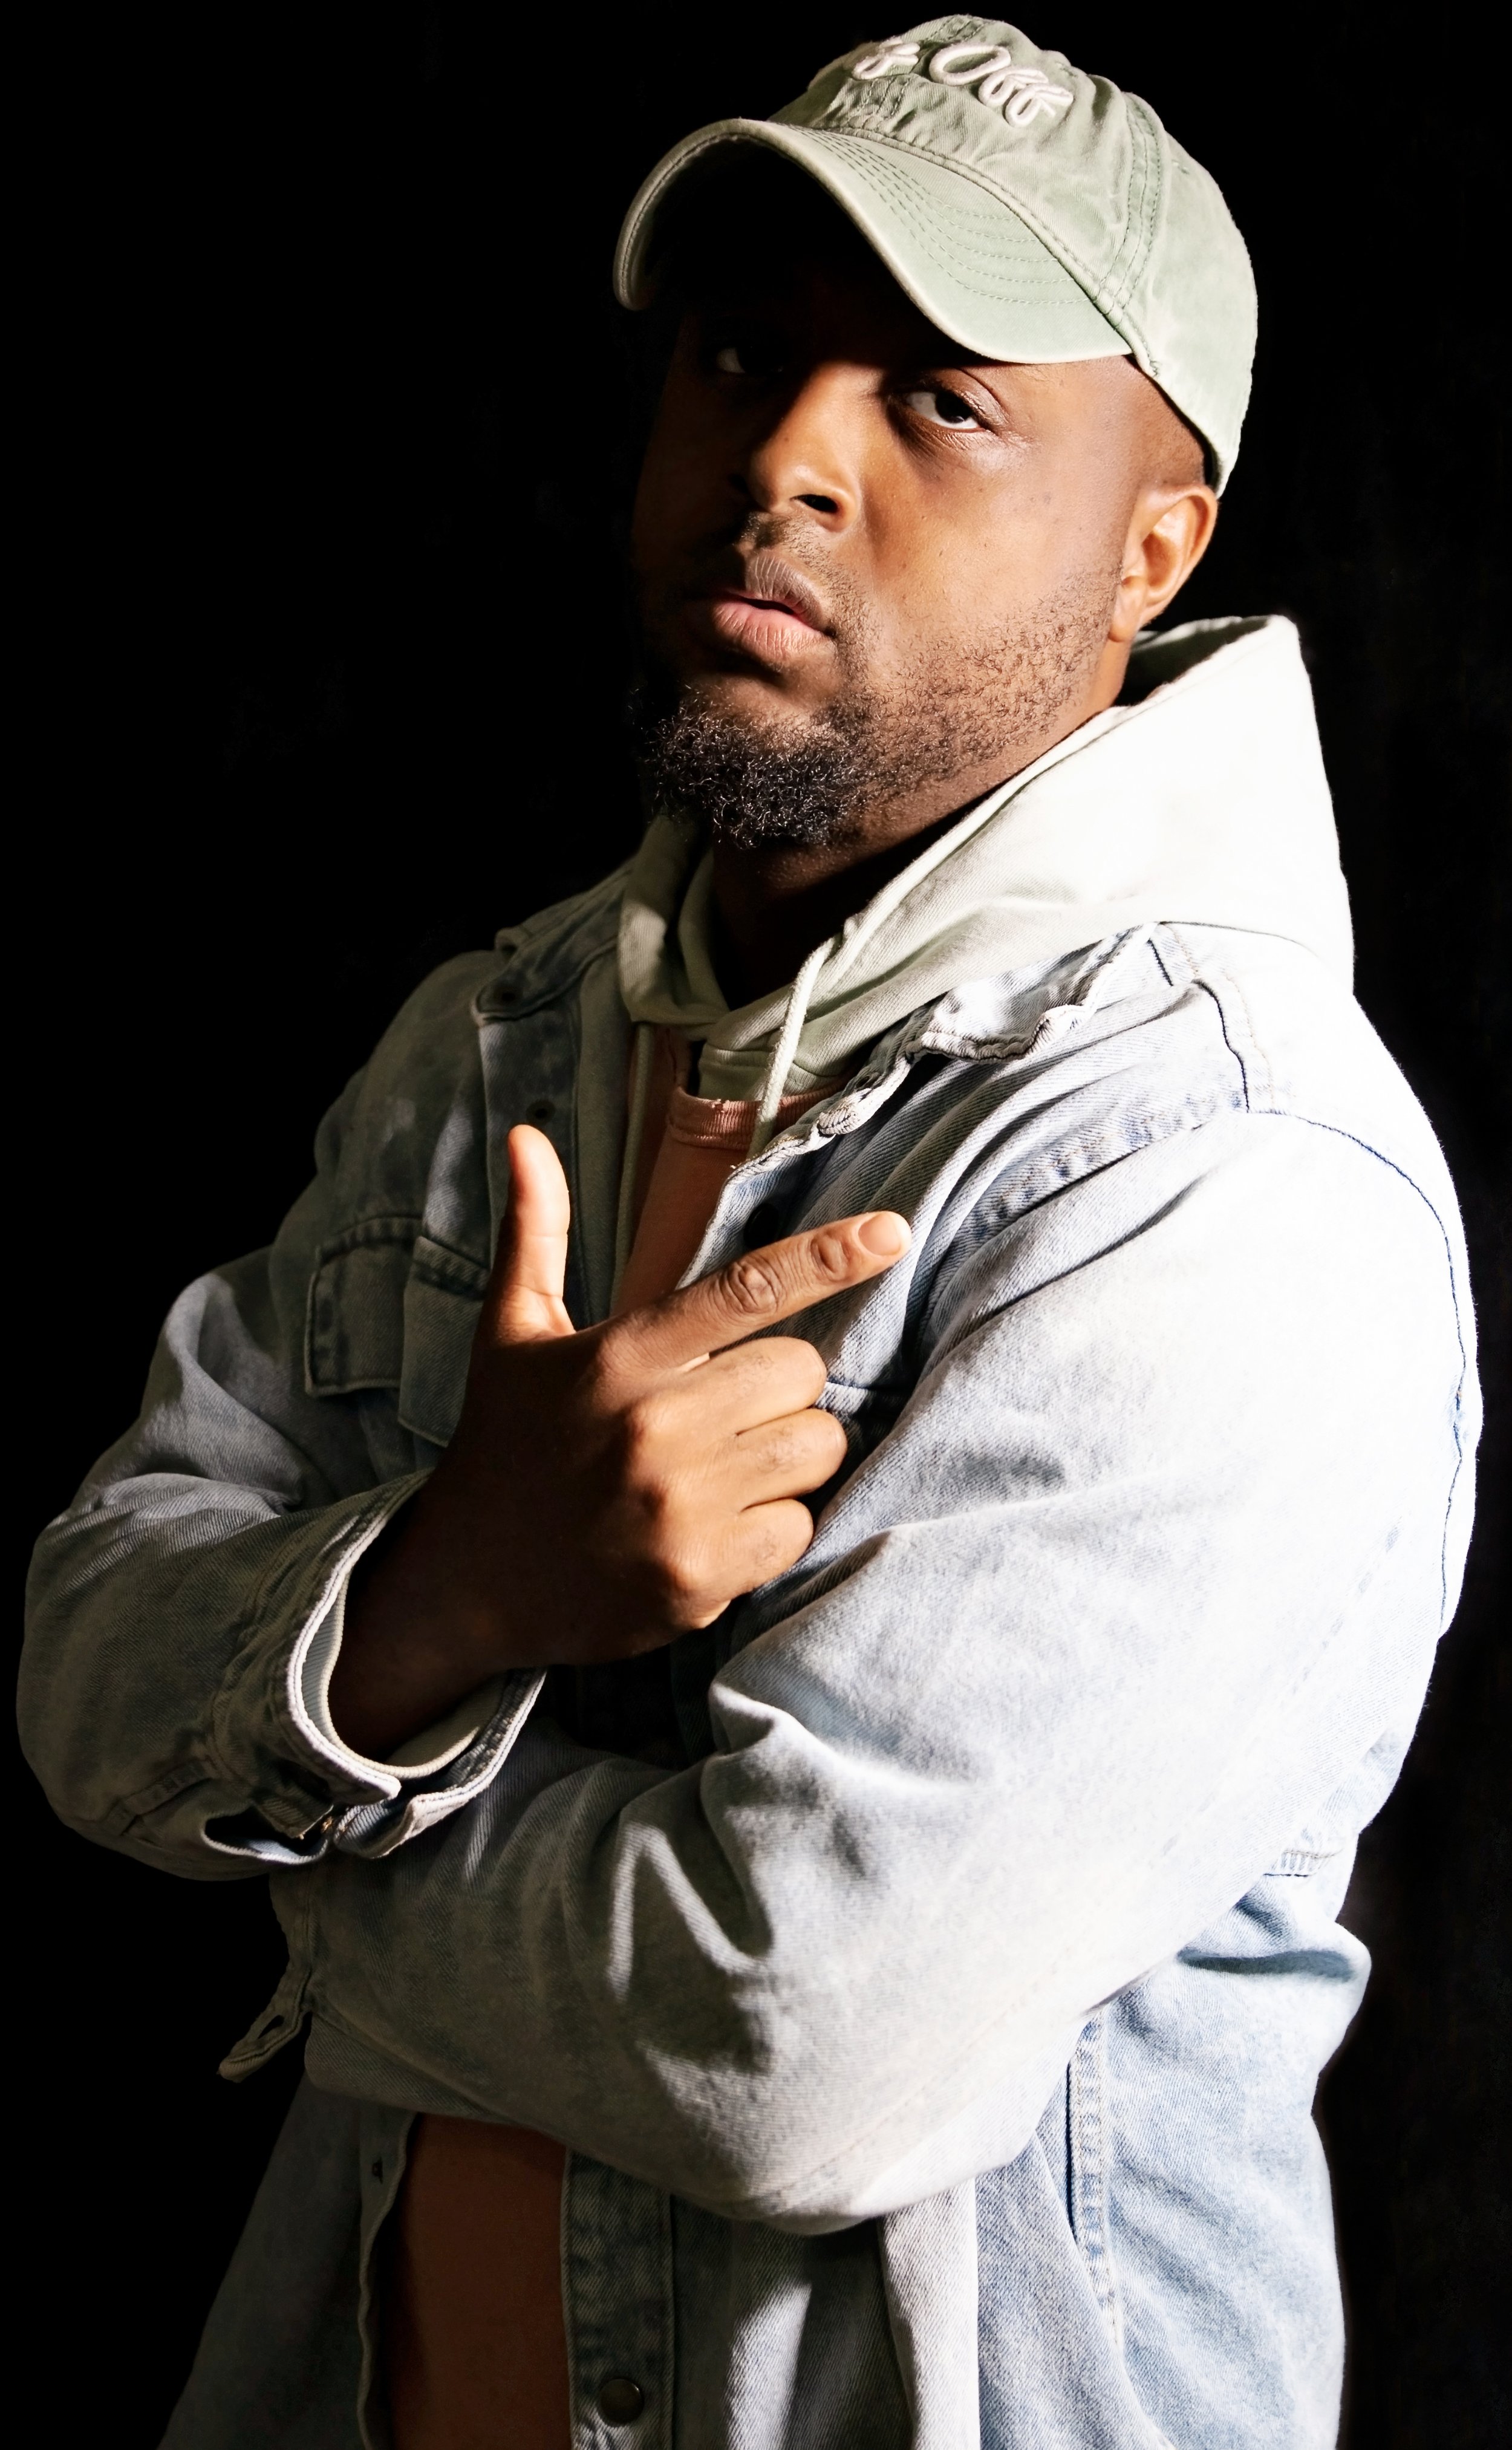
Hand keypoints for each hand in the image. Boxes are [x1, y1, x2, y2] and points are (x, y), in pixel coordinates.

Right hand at [329, 1126, 908, 1755]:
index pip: (746, 1290)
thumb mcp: (510, 1333)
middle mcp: (652, 1428)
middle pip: (802, 1372)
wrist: (468, 1581)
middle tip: (723, 1409)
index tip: (892, 1233)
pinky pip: (799, 1528)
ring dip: (788, 1453)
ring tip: (723, 1467)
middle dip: (781, 1386)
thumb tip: (528, 1132)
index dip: (828, 1257)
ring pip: (815, 1449)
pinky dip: (773, 1526)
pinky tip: (716, 1526)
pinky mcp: (699, 1577)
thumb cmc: (504, 1443)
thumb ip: (537, 1230)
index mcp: (618, 1358)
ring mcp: (679, 1507)